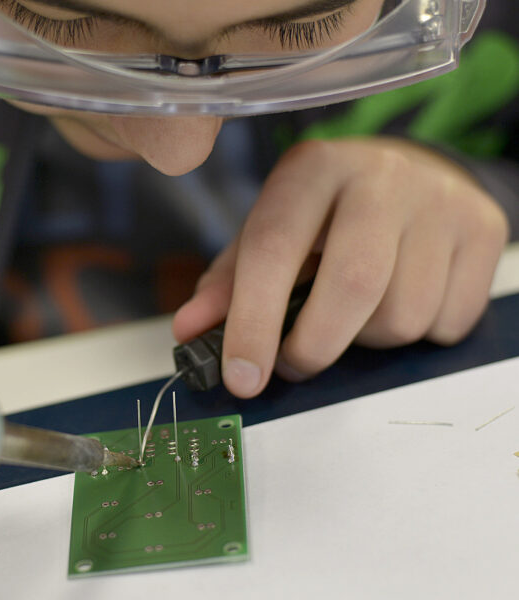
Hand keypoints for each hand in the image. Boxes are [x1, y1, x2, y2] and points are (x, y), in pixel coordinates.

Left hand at [173, 138, 508, 397]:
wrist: (410, 173)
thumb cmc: (324, 214)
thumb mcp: (268, 234)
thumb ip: (227, 284)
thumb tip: (190, 332)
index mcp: (311, 169)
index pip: (274, 249)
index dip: (254, 322)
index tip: (242, 376)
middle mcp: (380, 175)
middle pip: (354, 287)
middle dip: (315, 347)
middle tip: (294, 363)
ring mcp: (440, 200)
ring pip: (403, 315)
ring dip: (367, 340)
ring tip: (353, 312)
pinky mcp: (484, 229)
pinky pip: (447, 323)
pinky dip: (416, 336)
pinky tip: (399, 299)